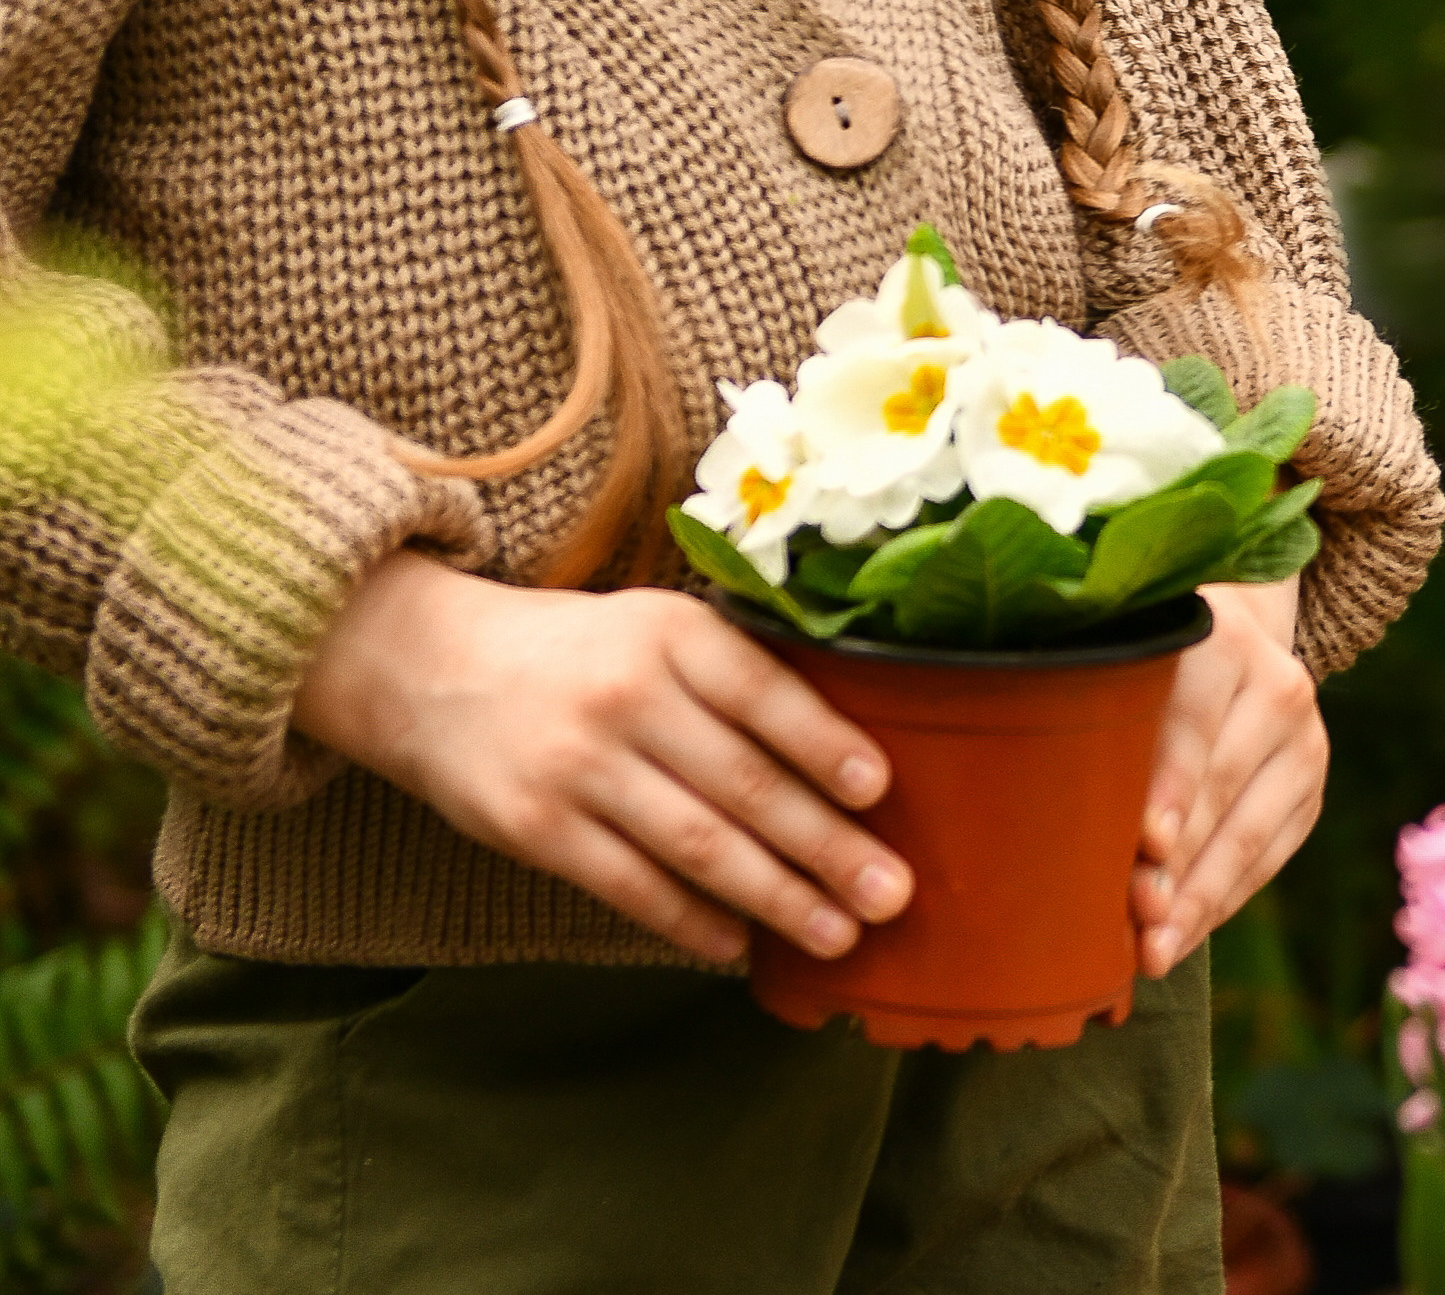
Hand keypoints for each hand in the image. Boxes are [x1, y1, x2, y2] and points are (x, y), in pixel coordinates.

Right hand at [293, 550, 911, 964]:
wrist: (428, 666)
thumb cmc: (576, 651)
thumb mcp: (652, 625)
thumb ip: (731, 674)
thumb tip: (842, 752)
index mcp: (666, 631)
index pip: (762, 692)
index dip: (825, 743)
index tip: (881, 791)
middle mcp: (626, 694)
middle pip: (742, 782)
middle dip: (824, 845)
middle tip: (889, 892)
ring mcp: (577, 766)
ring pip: (696, 844)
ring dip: (775, 896)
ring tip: (836, 934)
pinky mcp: (535, 828)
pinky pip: (631, 886)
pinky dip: (692, 921)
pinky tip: (740, 946)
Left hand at [1131, 578, 1325, 976]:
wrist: (1236, 644)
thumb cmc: (1152, 662)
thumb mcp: (1134, 662)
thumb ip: (1107, 716)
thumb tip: (1066, 823)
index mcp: (1224, 640)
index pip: (1194, 720)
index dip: (1171, 786)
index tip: (1147, 845)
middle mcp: (1278, 686)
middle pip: (1223, 786)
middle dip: (1177, 861)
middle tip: (1137, 918)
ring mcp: (1305, 742)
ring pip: (1250, 835)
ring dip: (1197, 900)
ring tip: (1154, 950)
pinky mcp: (1311, 792)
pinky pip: (1265, 861)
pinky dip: (1218, 903)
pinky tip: (1179, 936)